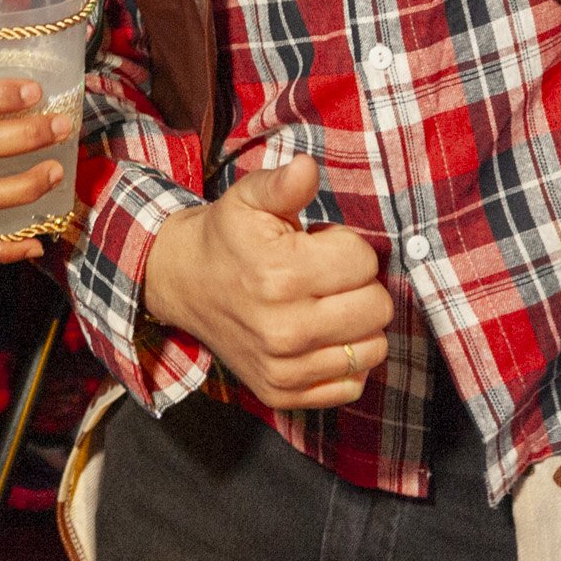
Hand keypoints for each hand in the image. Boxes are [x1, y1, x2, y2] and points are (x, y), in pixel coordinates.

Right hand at [139, 155, 392, 411]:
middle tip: (326, 276)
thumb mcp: (250, 198)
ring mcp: (283, 367)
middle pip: (376, 309)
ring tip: (325, 305)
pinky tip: (322, 337)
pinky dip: (345, 361)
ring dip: (358, 324)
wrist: (183, 282)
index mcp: (280, 275)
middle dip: (359, 285)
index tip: (318, 246)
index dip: (347, 247)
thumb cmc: (227, 237)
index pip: (363, 262)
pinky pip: (351, 384)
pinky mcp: (282, 393)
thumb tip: (308, 167)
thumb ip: (284, 183)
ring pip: (372, 349)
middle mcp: (284, 329)